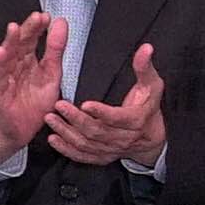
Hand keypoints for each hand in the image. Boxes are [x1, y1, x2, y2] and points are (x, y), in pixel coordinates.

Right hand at [0, 14, 63, 158]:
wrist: (23, 130)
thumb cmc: (34, 104)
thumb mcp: (52, 74)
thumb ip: (55, 50)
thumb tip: (61, 23)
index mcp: (28, 60)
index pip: (32, 39)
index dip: (38, 28)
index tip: (47, 16)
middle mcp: (15, 65)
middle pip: (20, 44)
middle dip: (27, 30)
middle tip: (36, 17)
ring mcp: (5, 77)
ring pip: (7, 56)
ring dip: (10, 42)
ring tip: (14, 27)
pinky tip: (1, 52)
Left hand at [43, 45, 165, 165]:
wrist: (153, 135)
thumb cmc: (149, 105)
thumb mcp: (152, 84)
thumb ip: (144, 66)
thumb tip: (146, 47)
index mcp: (135, 120)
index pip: (117, 118)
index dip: (101, 112)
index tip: (85, 103)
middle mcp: (123, 138)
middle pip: (97, 132)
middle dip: (76, 119)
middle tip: (59, 105)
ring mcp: (112, 150)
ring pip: (87, 144)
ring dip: (67, 133)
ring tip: (51, 119)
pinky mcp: (102, 157)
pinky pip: (83, 156)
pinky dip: (67, 150)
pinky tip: (53, 139)